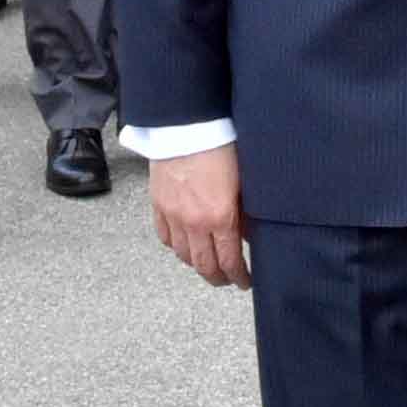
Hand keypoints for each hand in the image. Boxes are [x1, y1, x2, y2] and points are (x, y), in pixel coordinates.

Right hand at [149, 143, 251, 287]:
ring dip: (197, 264)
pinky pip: (165, 237)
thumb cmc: (220, 146)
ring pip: (183, 255)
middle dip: (218, 278)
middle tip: (227, 280)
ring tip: (208, 264)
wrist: (187, 125)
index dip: (238, 277)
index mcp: (220, 217)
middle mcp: (194, 222)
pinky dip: (176, 246)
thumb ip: (245, 214)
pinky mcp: (158, 205)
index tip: (245, 281)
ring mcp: (173, 215)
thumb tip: (248, 235)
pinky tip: (185, 245)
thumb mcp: (244, 183)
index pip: (230, 262)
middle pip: (204, 266)